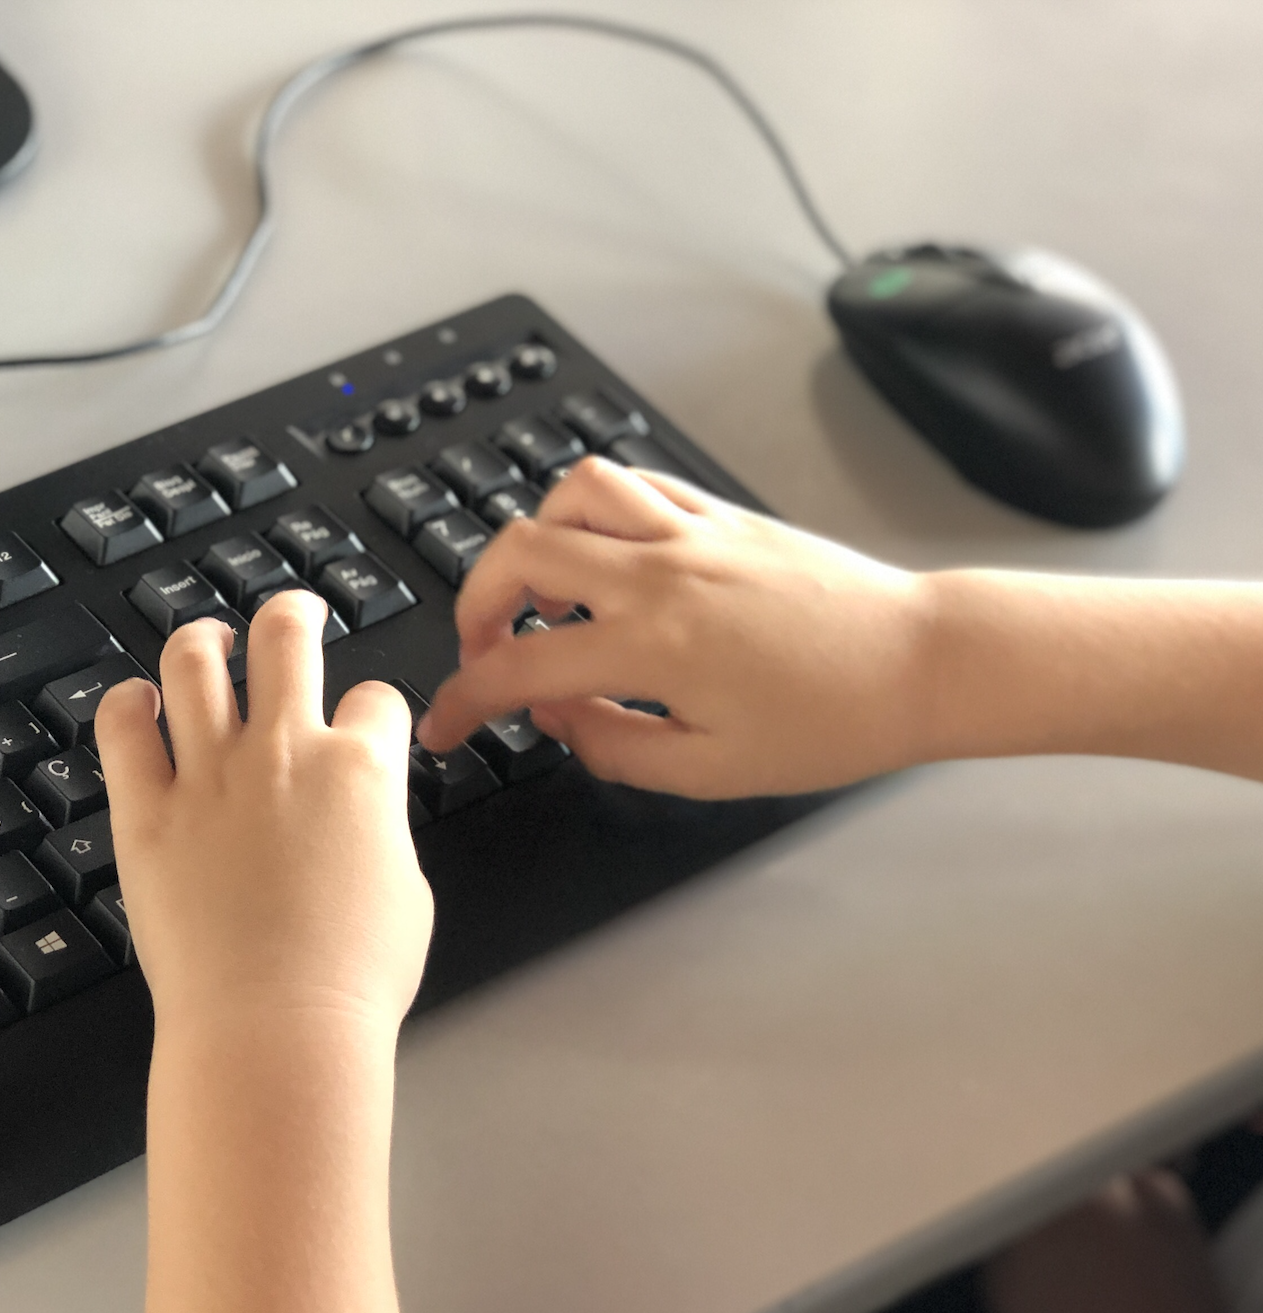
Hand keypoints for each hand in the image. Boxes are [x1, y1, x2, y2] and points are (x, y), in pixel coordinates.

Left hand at [96, 591, 431, 1039]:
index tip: (364, 724)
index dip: (373, 709)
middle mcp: (284, 752)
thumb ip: (381, 832)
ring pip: (195, 662)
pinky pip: (124, 730)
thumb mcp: (406, 893)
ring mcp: (210, 777)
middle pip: (287, 638)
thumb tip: (365, 820)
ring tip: (209, 642)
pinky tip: (137, 702)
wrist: (276, 1027)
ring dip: (204, 640)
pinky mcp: (147, 814)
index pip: (375, 700)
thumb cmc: (349, 980)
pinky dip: (127, 704)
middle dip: (293, 613)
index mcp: (361, 769)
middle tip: (294, 613)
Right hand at [415, 457, 933, 798]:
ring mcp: (693, 532)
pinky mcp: (724, 514)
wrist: (921, 662)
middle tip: (487, 650)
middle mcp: (661, 574)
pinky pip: (637, 485)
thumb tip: (562, 720)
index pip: (517, 666)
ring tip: (548, 594)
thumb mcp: (711, 772)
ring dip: (536, 541)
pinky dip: (598, 512)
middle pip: (519, 553)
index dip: (462, 701)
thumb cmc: (834, 722)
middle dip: (476, 604)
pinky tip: (608, 558)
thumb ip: (614, 748)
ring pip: (573, 493)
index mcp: (651, 646)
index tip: (446, 725)